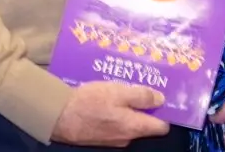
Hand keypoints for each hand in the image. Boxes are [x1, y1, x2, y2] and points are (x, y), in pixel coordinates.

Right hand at [51, 81, 169, 147]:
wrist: (59, 116)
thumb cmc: (90, 102)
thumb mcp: (119, 92)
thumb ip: (141, 96)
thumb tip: (161, 99)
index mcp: (135, 127)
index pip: (162, 127)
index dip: (165, 111)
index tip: (165, 96)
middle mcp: (127, 137)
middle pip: (145, 124)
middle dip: (146, 106)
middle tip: (143, 86)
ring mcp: (113, 139)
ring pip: (129, 122)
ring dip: (129, 107)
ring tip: (124, 88)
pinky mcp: (101, 136)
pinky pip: (116, 123)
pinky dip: (116, 112)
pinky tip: (109, 97)